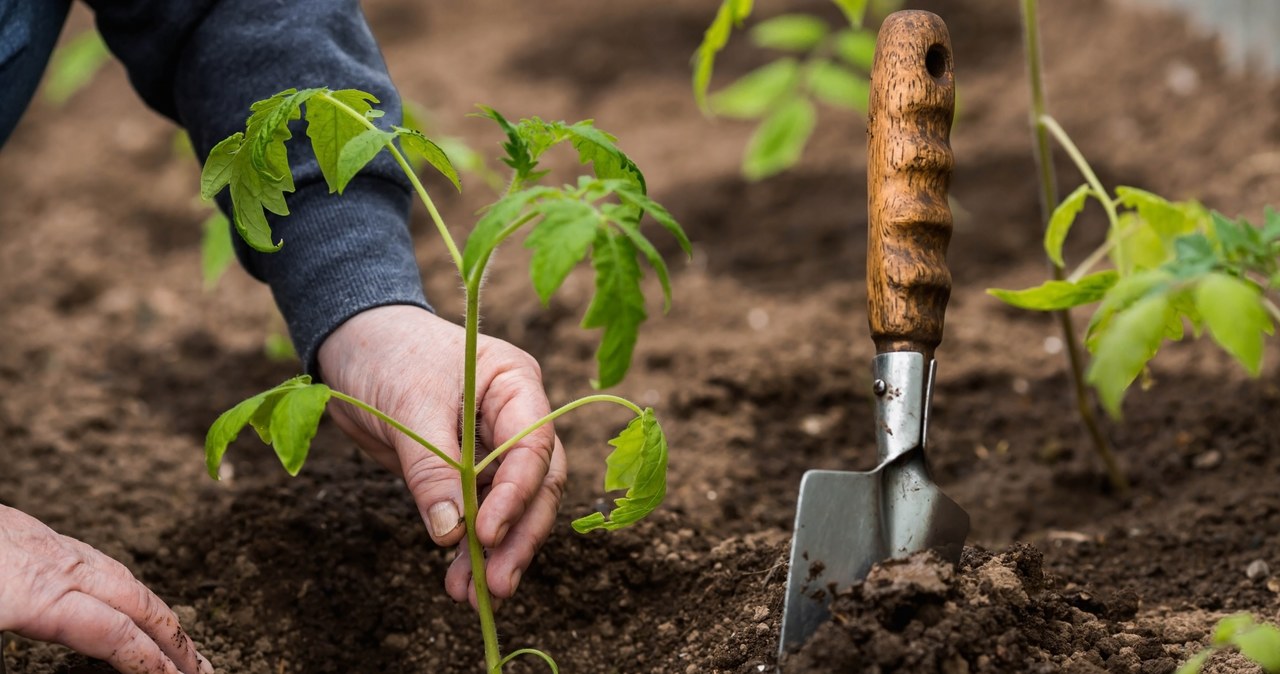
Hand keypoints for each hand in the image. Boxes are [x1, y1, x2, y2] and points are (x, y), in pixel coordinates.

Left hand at [0, 505, 212, 673]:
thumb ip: (9, 659)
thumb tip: (77, 647)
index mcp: (36, 596)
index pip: (115, 634)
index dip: (153, 661)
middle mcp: (52, 566)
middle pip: (134, 601)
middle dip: (174, 636)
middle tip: (199, 665)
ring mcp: (42, 543)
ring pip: (119, 574)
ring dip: (154, 607)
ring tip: (172, 632)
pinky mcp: (26, 529)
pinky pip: (93, 556)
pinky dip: (122, 580)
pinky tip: (120, 591)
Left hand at [317, 306, 566, 606]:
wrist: (353, 344)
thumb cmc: (387, 354)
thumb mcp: (409, 406)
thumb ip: (432, 469)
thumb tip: (452, 533)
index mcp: (517, 384)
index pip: (534, 446)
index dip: (516, 494)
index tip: (487, 534)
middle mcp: (518, 417)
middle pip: (538, 484)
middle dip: (518, 536)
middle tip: (496, 583)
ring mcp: (496, 446)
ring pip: (513, 507)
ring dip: (496, 552)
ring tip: (473, 595)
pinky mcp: (469, 471)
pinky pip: (479, 513)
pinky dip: (470, 547)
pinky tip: (459, 580)